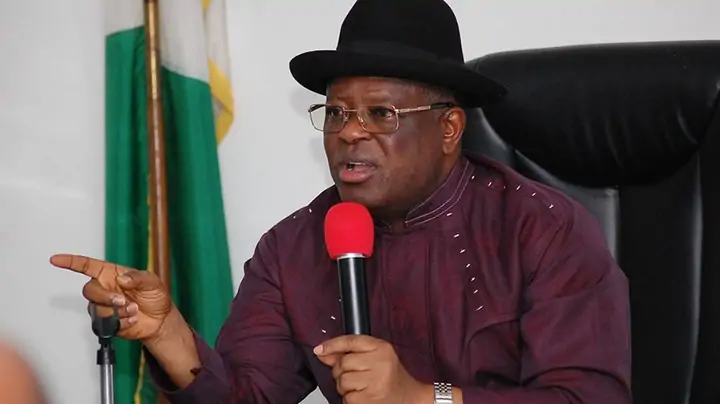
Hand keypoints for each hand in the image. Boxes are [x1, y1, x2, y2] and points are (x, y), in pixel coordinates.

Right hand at [49, 254, 174, 341]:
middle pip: (89, 290)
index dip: (71, 262)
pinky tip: (132, 319)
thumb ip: (138, 278)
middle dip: (106, 297)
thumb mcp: (152, 282)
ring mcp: (104, 306)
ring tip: (134, 310)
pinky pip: (104, 323)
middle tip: (123, 301)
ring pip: (96, 309)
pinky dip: (121, 322)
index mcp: (112, 274)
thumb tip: (123, 279)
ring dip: (117, 312)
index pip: (87, 266)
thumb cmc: (155, 297)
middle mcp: (105, 289)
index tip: (56, 259)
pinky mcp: (106, 322)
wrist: (161, 320)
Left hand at [314, 335, 430, 403]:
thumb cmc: (390, 377)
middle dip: (340, 372)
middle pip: (343, 363)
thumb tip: (322, 352)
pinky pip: (347, 398)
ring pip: (342, 381)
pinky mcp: (371, 399)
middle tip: (353, 376)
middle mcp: (380, 362)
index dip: (332, 345)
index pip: (351, 340)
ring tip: (359, 388)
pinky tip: (362, 396)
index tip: (319, 350)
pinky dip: (350, 399)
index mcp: (382, 348)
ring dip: (345, 387)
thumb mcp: (375, 358)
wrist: (409, 398)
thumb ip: (349, 353)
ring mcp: (376, 381)